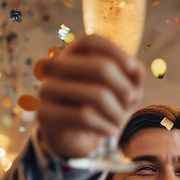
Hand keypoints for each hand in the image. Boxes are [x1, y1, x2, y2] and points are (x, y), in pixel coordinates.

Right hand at [35, 35, 142, 158]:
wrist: (76, 139)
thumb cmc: (102, 109)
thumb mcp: (122, 93)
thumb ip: (132, 77)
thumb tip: (135, 68)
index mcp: (72, 56)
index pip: (90, 40)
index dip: (115, 50)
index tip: (133, 68)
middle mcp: (55, 67)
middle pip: (100, 67)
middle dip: (124, 88)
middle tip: (131, 102)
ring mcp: (47, 89)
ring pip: (96, 94)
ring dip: (118, 112)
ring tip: (120, 121)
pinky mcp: (45, 113)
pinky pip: (84, 117)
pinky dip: (106, 126)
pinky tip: (111, 131)